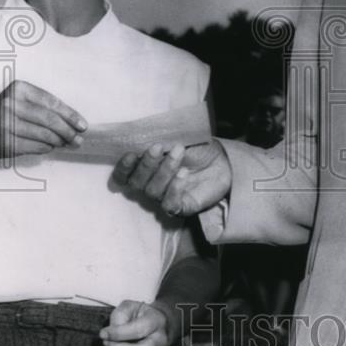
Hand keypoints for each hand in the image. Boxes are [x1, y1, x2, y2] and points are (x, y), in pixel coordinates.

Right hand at [0, 79, 86, 159]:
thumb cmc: (5, 116)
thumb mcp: (20, 101)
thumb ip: (43, 107)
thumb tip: (74, 122)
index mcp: (18, 89)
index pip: (51, 102)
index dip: (70, 115)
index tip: (83, 125)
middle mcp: (10, 104)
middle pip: (50, 120)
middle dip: (68, 131)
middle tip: (79, 139)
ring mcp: (6, 124)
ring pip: (45, 135)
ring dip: (60, 141)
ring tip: (68, 143)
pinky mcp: (6, 142)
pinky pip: (36, 147)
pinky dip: (47, 148)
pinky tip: (50, 147)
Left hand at [99, 300, 170, 345]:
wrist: (159, 323)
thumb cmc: (140, 314)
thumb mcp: (130, 306)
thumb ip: (118, 316)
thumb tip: (109, 334)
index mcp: (156, 321)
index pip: (139, 330)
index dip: (118, 333)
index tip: (103, 333)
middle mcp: (160, 341)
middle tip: (107, 343)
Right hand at [113, 139, 231, 217]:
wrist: (222, 160)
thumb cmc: (196, 149)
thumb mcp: (175, 139)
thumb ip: (158, 141)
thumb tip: (142, 138)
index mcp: (145, 170)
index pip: (123, 177)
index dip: (123, 168)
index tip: (132, 154)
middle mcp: (151, 186)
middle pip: (137, 183)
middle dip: (146, 164)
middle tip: (159, 147)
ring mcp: (165, 198)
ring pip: (153, 191)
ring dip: (164, 170)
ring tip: (179, 152)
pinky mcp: (181, 207)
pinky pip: (170, 204)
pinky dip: (175, 188)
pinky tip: (184, 173)